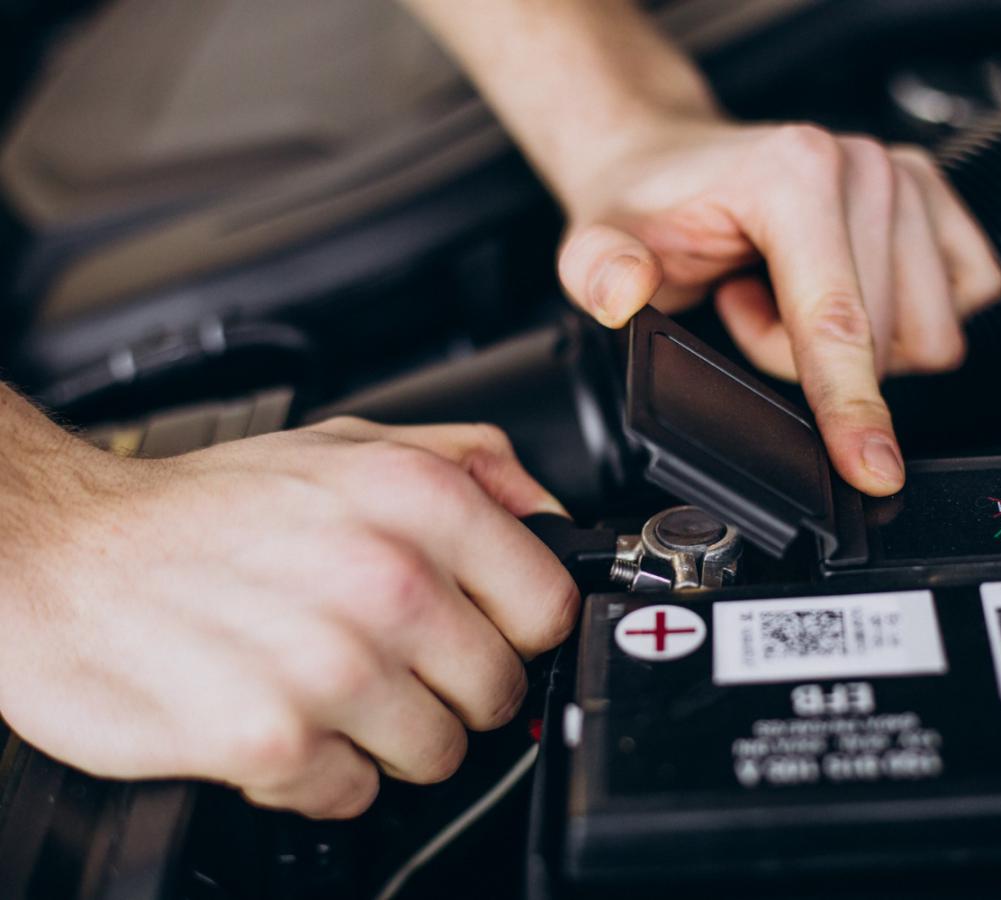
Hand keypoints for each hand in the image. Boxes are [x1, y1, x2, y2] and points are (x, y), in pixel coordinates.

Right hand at [0, 418, 576, 818]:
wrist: (67, 553)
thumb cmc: (206, 508)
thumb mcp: (350, 443)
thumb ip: (472, 465)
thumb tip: (551, 516)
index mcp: (419, 500)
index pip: (550, 607)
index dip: (517, 628)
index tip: (482, 629)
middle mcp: (386, 579)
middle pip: (498, 691)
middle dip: (451, 687)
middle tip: (387, 658)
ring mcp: (332, 666)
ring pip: (438, 754)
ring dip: (387, 734)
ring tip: (325, 682)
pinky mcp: (274, 740)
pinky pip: (355, 793)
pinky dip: (321, 769)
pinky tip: (280, 713)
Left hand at [557, 121, 1000, 494]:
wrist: (669, 159)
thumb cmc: (646, 205)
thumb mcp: (596, 241)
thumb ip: (600, 270)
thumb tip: (624, 291)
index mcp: (794, 173)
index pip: (837, 321)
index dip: (851, 407)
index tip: (873, 470)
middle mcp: (864, 166)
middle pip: (881, 342)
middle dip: (806, 358)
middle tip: (743, 308)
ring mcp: (907, 177)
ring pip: (924, 334)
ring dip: (852, 343)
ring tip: (782, 296)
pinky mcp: (936, 199)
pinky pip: (961, 302)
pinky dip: (898, 322)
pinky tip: (835, 290)